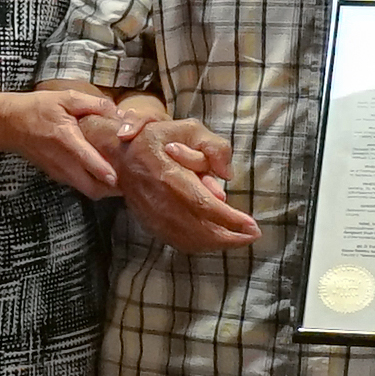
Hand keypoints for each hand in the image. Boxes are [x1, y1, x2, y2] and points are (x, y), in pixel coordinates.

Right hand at [8, 86, 128, 196]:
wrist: (10, 124)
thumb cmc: (37, 108)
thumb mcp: (65, 98)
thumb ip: (93, 104)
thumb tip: (117, 111)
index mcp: (66, 139)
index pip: (88, 161)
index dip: (105, 172)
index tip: (121, 178)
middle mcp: (62, 161)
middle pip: (92, 188)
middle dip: (112, 189)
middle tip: (131, 179)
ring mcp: (58, 171)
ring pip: (87, 190)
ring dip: (104, 188)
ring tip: (122, 177)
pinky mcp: (56, 175)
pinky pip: (78, 185)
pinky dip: (92, 183)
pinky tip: (103, 173)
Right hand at [116, 117, 256, 250]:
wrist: (121, 153)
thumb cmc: (160, 138)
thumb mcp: (190, 129)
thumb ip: (214, 147)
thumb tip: (227, 175)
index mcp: (169, 174)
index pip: (203, 205)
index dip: (230, 219)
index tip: (252, 225)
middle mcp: (159, 200)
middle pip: (199, 230)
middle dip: (230, 237)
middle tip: (252, 235)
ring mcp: (152, 215)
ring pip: (189, 241)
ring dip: (217, 245)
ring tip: (239, 239)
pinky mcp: (149, 224)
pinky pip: (177, 242)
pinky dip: (199, 246)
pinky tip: (215, 240)